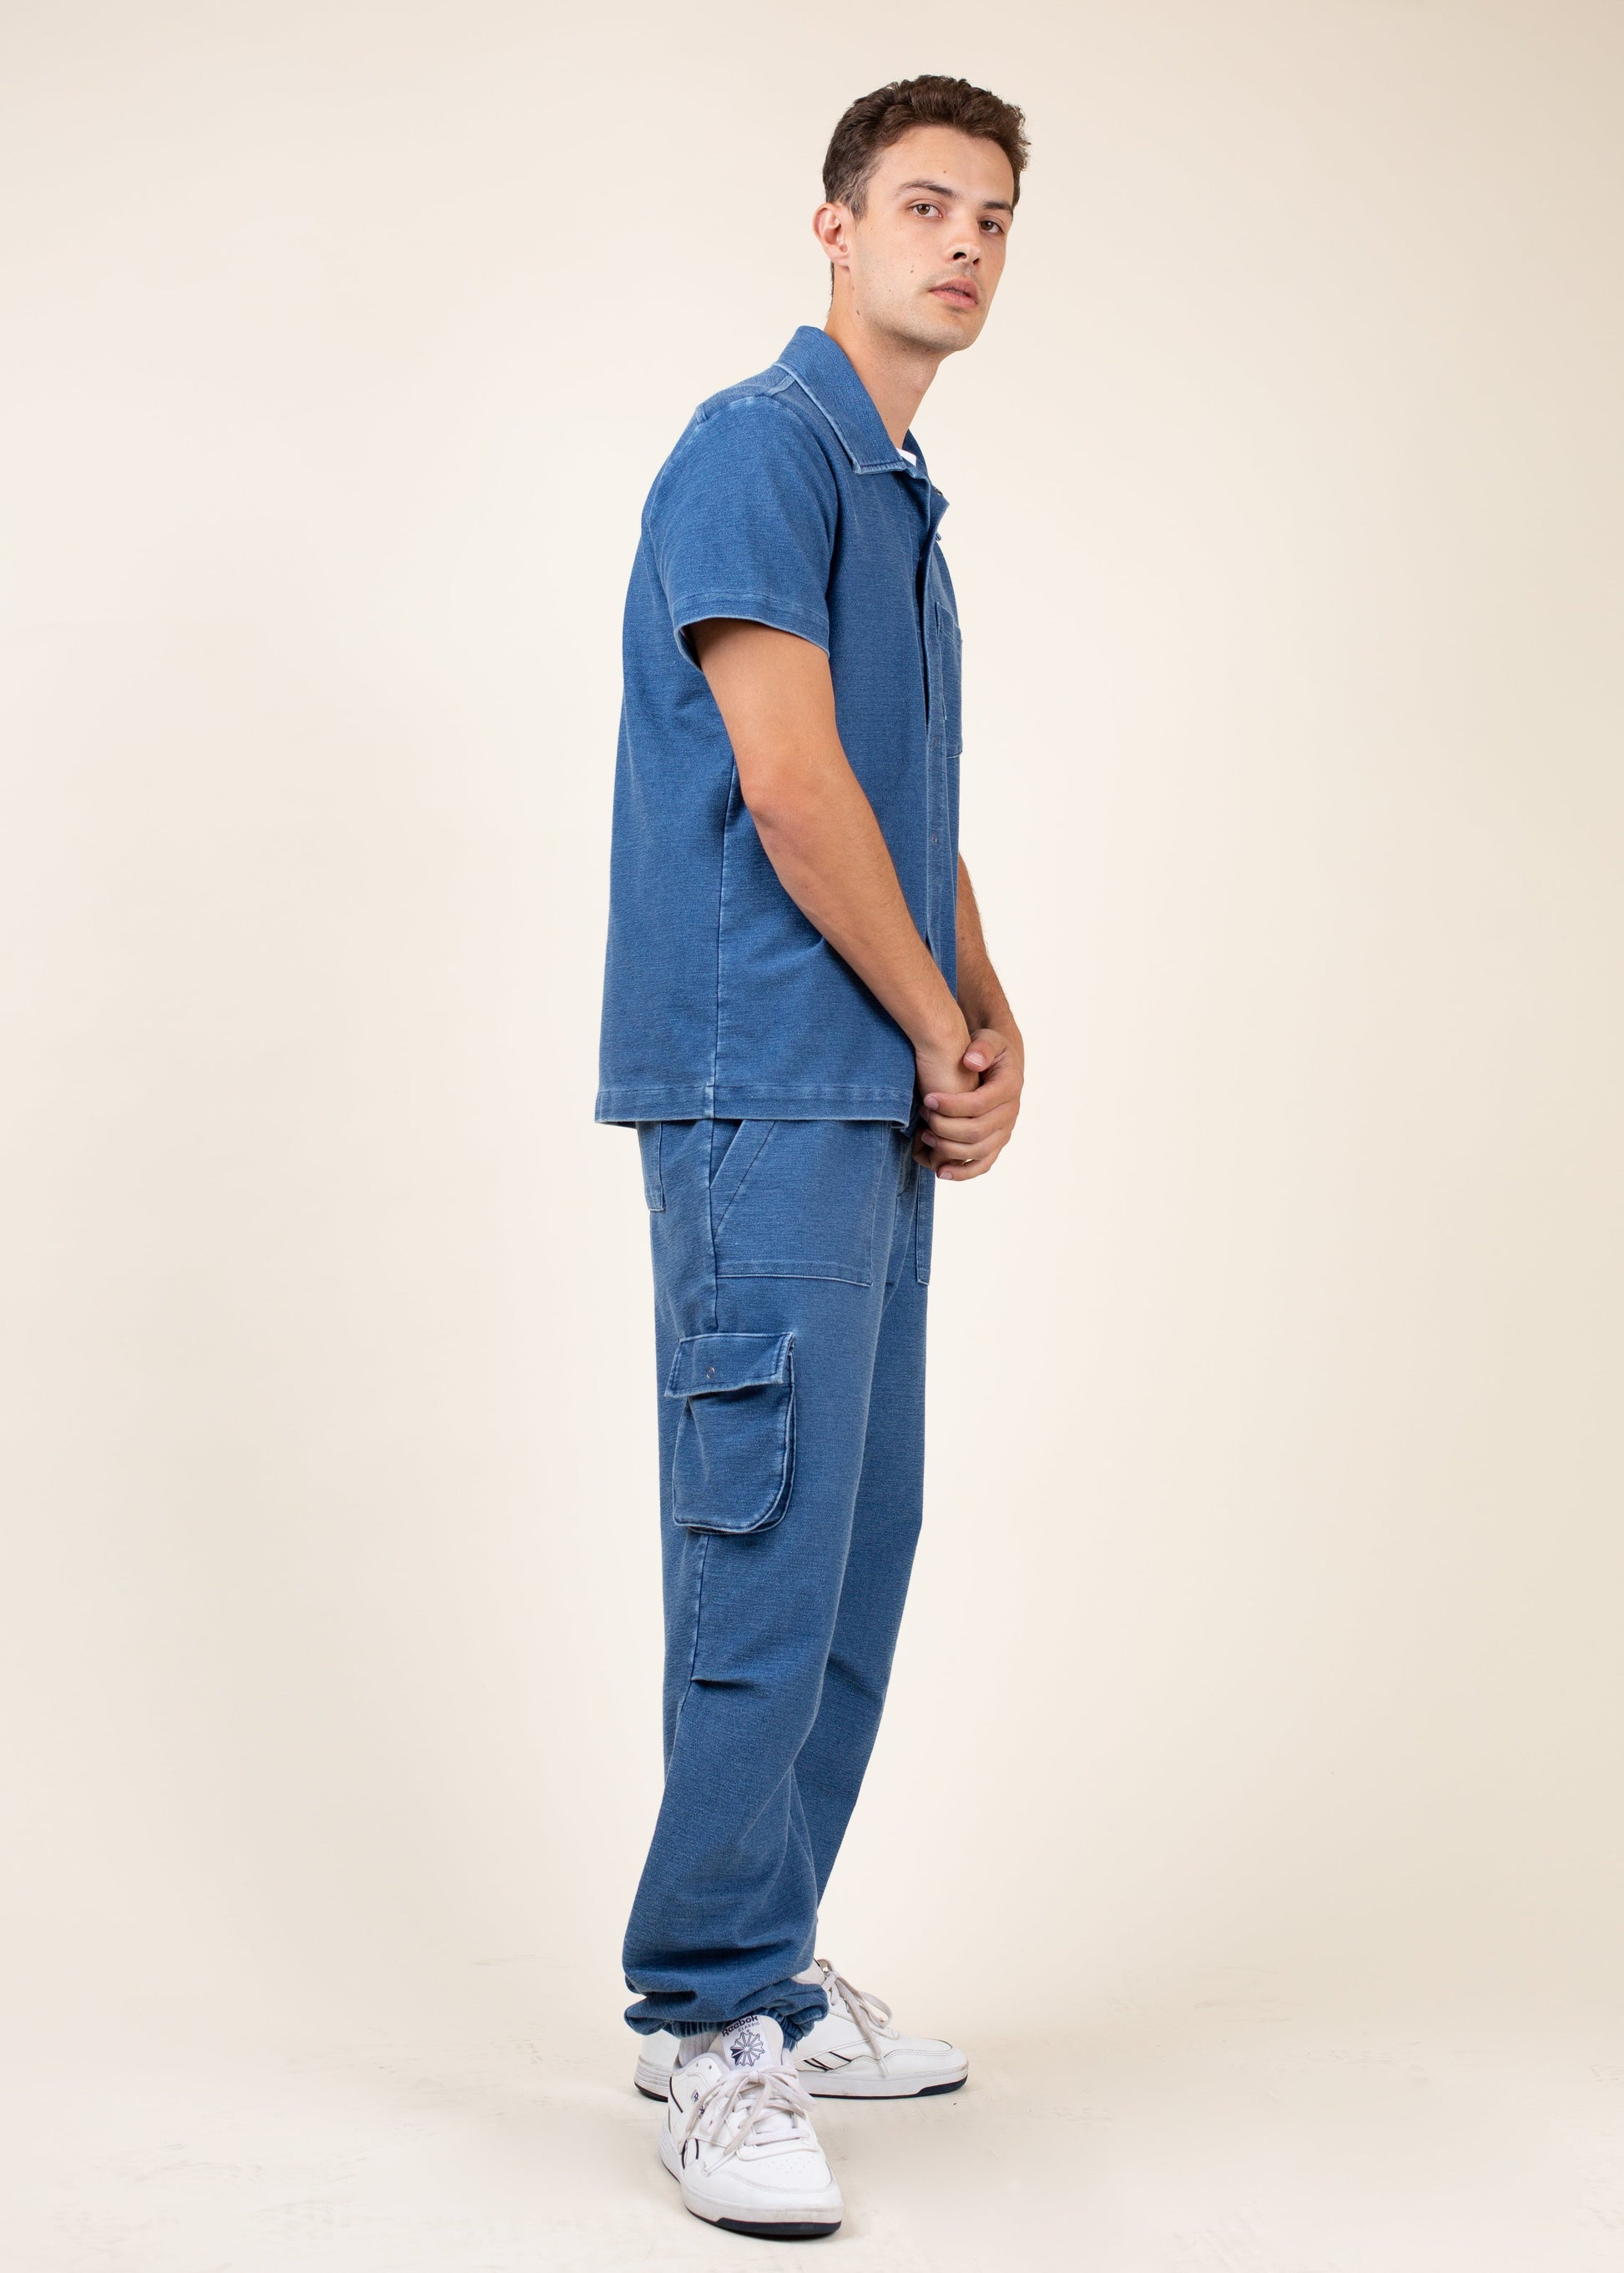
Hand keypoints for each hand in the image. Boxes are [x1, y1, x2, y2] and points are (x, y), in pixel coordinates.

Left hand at [914, 1026, 1023, 1180]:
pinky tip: (941, 1172)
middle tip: (922, 1114)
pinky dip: (963, 1173)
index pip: (980, 1104)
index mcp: (1009, 1087)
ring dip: (949, 1148)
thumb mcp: (988, 1039)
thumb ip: (982, 1046)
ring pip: (978, 1151)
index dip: (951, 1105)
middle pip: (977, 1131)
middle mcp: (1011, 1113)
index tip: (927, 1099)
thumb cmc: (989, 1050)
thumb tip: (971, 1061)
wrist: (1000, 1064)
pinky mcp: (996, 1143)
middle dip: (945, 1126)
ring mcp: (1004, 1131)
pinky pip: (983, 1165)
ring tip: (925, 1136)